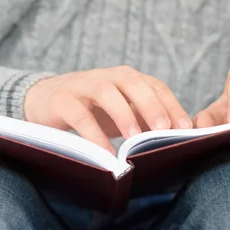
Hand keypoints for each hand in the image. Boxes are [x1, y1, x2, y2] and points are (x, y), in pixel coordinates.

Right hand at [24, 66, 192, 153]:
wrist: (44, 100)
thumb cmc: (91, 109)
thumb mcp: (121, 112)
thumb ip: (144, 120)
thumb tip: (176, 139)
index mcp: (126, 79)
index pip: (155, 86)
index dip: (172, 105)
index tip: (185, 128)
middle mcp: (107, 77)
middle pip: (133, 84)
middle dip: (151, 106)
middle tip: (164, 129)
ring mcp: (83, 85)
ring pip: (107, 92)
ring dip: (123, 114)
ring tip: (135, 138)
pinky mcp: (62, 100)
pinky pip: (80, 115)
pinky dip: (93, 134)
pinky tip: (105, 152)